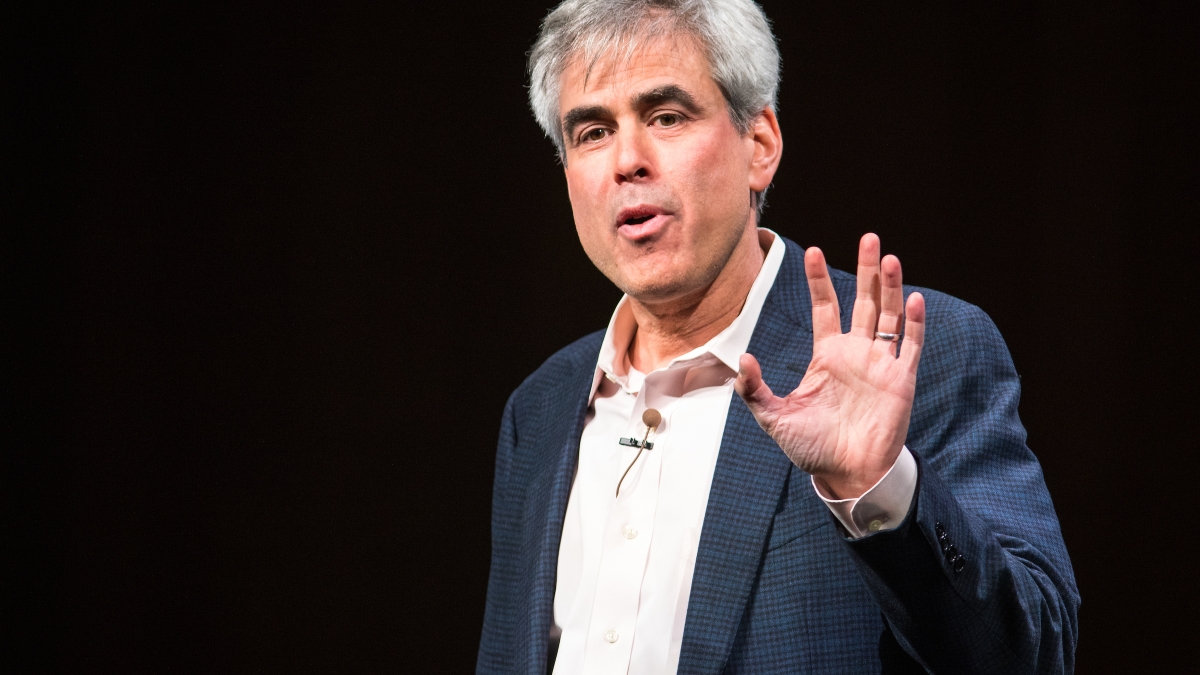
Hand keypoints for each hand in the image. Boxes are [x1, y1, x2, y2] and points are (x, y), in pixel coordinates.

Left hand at [735, 234, 924, 498]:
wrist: (846, 473)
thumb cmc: (811, 447)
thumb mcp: (774, 417)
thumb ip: (755, 389)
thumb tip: (742, 358)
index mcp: (827, 355)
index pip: (825, 307)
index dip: (820, 280)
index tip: (814, 251)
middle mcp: (856, 353)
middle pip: (864, 301)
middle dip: (866, 270)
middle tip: (869, 237)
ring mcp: (880, 364)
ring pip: (889, 315)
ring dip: (891, 287)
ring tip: (890, 258)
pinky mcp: (901, 380)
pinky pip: (910, 346)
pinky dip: (915, 323)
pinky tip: (914, 298)